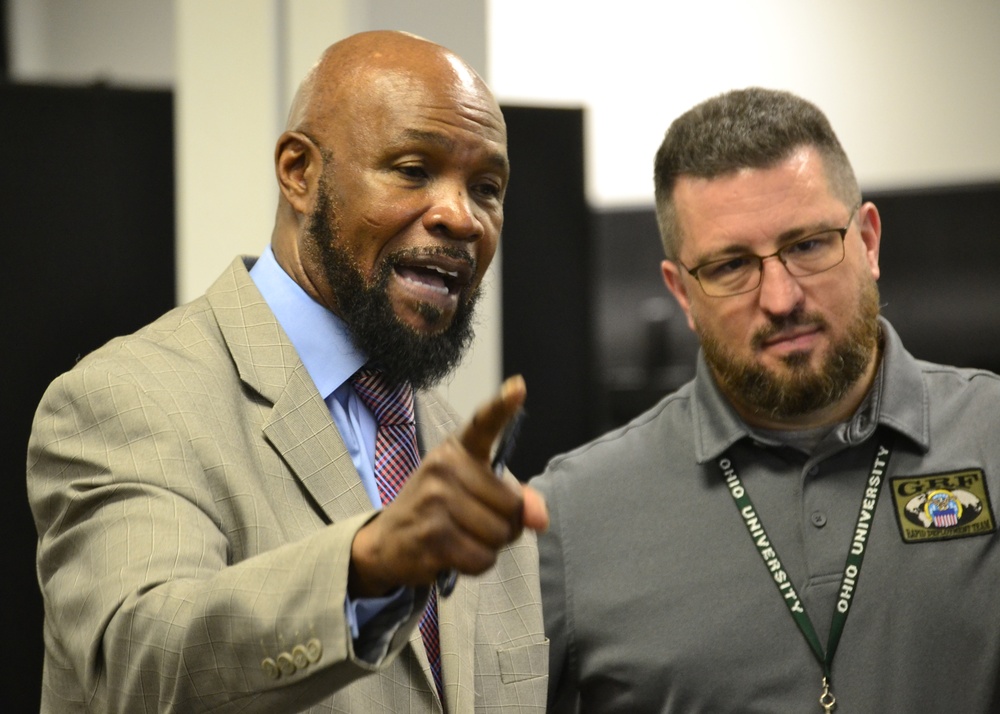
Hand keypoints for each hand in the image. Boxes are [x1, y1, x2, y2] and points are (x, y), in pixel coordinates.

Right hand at [348, 375, 548, 596]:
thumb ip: (514, 500)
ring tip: (463, 537)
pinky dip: (477, 564)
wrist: (386, 541)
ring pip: (499, 535)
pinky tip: (454, 554)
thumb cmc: (439, 511)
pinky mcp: (431, 536)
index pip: (483, 424)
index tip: (519, 387)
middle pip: (512, 506)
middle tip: (476, 523)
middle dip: (506, 525)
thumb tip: (540, 518)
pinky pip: (482, 559)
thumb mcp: (473, 493)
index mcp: (456, 449)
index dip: (502, 406)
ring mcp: (435, 500)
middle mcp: (443, 466)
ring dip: (490, 546)